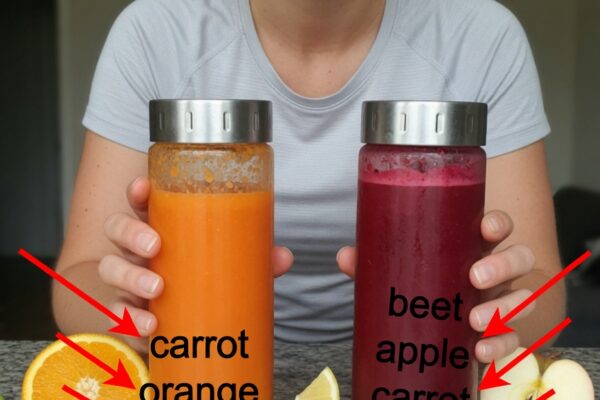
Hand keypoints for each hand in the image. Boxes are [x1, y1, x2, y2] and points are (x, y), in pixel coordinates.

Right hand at [99, 177, 293, 352]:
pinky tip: (150, 325)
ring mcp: (127, 280)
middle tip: (155, 246)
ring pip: (110, 268)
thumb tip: (283, 257)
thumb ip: (254, 258)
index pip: (141, 201)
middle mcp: (136, 250)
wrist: (177, 321)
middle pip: (117, 228)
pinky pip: (116, 313)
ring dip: (130, 277)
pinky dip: (129, 319)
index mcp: (159, 226)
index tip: (143, 187)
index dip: (137, 191)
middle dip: (131, 233)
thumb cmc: (202, 278)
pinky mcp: (125, 312)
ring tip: (156, 288)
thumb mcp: (229, 263)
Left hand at [336, 210, 535, 363]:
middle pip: (520, 257)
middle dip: (503, 265)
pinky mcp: (504, 332)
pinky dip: (500, 345)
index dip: (498, 223)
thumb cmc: (423, 284)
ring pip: (524, 297)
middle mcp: (495, 270)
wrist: (438, 325)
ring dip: (505, 308)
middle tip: (474, 277)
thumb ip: (374, 263)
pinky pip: (514, 338)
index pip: (497, 226)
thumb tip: (345, 256)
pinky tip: (479, 351)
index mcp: (473, 246)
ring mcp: (503, 300)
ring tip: (474, 320)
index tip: (486, 228)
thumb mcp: (399, 271)